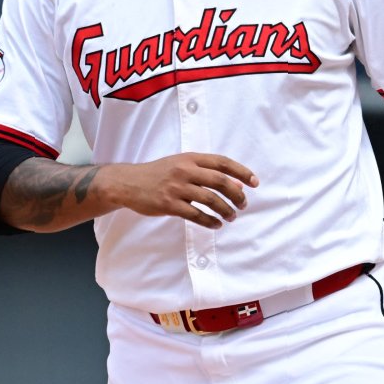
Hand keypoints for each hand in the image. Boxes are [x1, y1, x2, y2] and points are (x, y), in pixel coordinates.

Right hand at [106, 153, 258, 228]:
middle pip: (220, 181)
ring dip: (226, 210)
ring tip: (232, 217)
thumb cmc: (159, 173)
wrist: (128, 183)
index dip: (241, 172)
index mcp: (190, 158)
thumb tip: (236, 185)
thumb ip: (205, 171)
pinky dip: (209, 221)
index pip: (223, 162)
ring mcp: (176, 188)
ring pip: (210, 200)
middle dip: (237, 195)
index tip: (255, 182)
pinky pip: (195, 215)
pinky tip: (216, 224)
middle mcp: (185, 170)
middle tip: (244, 205)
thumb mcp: (181, 164)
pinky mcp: (168, 204)